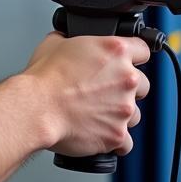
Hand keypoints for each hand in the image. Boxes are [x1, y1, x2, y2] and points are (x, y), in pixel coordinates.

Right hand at [21, 31, 150, 157]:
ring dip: (120, 113)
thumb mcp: (54, 42)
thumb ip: (70, 39)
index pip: (143, 49)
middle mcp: (125, 78)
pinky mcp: (117, 134)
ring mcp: (124, 107)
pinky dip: (115, 139)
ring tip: (98, 113)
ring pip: (135, 113)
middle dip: (127, 87)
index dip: (135, 55)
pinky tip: (101, 132)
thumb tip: (66, 41)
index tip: (130, 61)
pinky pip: (126, 142)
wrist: (37, 108)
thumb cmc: (44, 78)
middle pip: (143, 83)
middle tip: (106, 90)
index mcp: (115, 51)